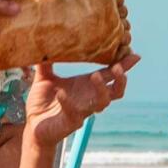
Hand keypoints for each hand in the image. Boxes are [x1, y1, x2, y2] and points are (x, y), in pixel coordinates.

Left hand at [24, 54, 139, 147]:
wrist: (32, 126)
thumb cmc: (42, 102)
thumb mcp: (44, 78)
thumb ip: (45, 62)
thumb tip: (40, 42)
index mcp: (86, 86)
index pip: (109, 74)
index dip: (124, 66)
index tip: (135, 54)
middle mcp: (88, 98)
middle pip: (115, 91)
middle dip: (120, 80)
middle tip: (118, 68)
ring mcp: (82, 111)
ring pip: (102, 103)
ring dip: (102, 89)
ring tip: (95, 75)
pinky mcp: (70, 122)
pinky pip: (74, 112)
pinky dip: (68, 102)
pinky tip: (61, 93)